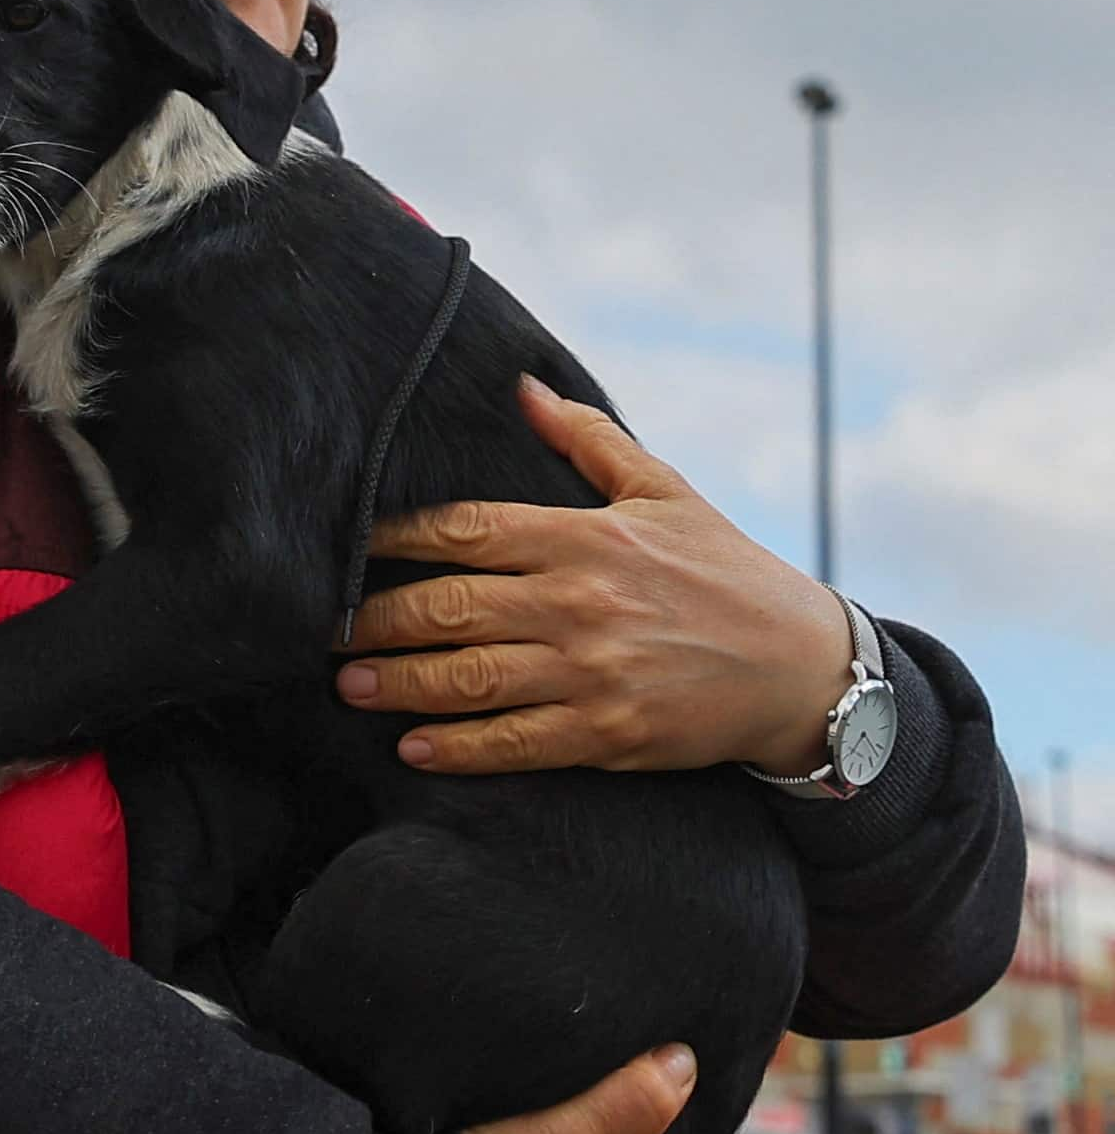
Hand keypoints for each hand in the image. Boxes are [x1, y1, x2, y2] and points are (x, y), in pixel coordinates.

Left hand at [335, 376, 849, 776]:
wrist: (806, 668)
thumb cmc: (727, 572)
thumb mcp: (665, 491)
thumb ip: (587, 441)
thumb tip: (522, 386)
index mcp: (585, 536)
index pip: (465, 530)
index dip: (394, 540)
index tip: (347, 549)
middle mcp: (581, 600)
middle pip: (450, 606)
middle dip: (378, 620)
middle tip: (325, 632)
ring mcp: (593, 670)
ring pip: (470, 677)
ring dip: (399, 683)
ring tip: (349, 686)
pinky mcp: (609, 733)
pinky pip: (515, 743)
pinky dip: (459, 747)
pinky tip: (414, 747)